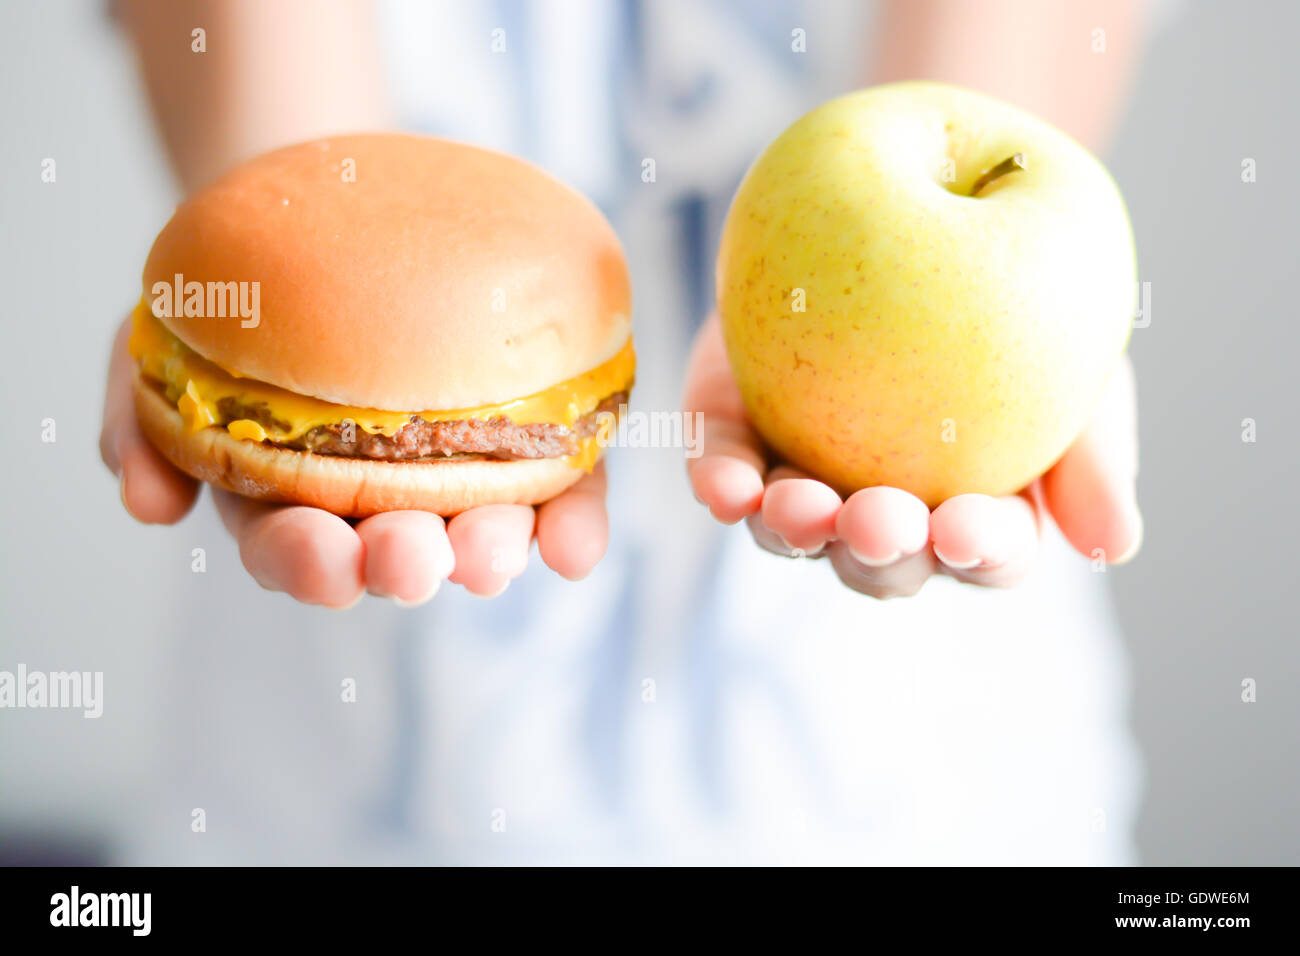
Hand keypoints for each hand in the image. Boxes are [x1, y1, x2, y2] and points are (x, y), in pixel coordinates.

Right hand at [100, 314, 608, 606]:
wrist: (327, 211)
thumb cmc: (243, 296)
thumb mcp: (162, 341)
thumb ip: (143, 421)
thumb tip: (147, 506)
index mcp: (293, 498)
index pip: (294, 549)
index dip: (307, 564)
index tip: (323, 557)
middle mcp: (379, 501)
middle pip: (392, 553)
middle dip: (404, 564)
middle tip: (415, 558)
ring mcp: (456, 475)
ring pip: (477, 530)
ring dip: (488, 552)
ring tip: (494, 553)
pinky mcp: (528, 439)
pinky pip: (557, 489)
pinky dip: (571, 524)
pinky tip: (576, 548)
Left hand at [684, 314, 1141, 597]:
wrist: (929, 204)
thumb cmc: (1018, 302)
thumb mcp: (1076, 363)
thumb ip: (1092, 451)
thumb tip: (1115, 545)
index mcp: (977, 510)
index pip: (984, 553)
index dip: (980, 551)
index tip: (970, 527)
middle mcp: (888, 510)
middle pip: (882, 560)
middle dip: (879, 549)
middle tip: (880, 521)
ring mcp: (807, 474)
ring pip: (795, 530)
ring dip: (795, 530)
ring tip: (798, 508)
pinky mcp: (739, 429)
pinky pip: (723, 465)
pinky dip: (721, 480)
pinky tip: (725, 488)